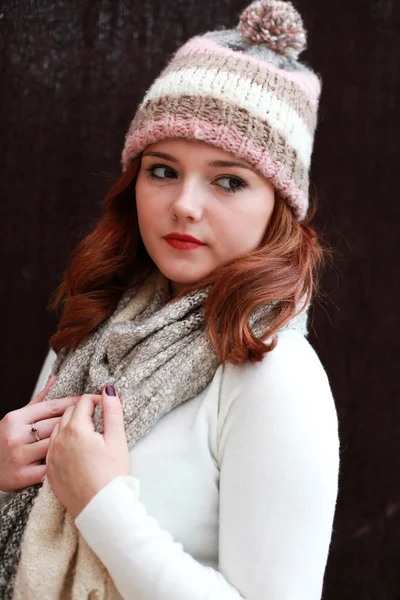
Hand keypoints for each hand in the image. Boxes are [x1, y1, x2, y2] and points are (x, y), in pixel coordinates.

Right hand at [0, 377, 80, 491]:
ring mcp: (18, 456)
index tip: (91, 401)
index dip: (74, 404)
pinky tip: (74, 461)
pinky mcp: (21, 476)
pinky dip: (62, 463)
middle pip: (56, 425)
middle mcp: (16, 435)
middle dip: (78, 422)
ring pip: (55, 444)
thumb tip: (55, 379)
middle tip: (97, 420)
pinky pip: (49, 467)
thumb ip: (38, 400)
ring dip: (72, 443)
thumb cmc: (5, 441)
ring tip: (90, 440)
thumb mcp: (17, 418)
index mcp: (16, 418)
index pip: (52, 407)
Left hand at [46, 385, 129, 518]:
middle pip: (68, 413)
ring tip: (88, 433)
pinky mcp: (50, 471)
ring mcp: (52, 456)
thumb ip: (112, 412)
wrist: (101, 509)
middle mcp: (59, 440)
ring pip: (58, 429)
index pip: (83, 402)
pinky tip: (76, 449)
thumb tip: (108, 391)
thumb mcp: (117, 440)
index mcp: (76, 430)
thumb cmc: (112, 475)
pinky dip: (63, 442)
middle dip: (83, 411)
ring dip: (71, 425)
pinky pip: (53, 447)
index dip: (96, 400)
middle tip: (99, 419)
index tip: (106, 407)